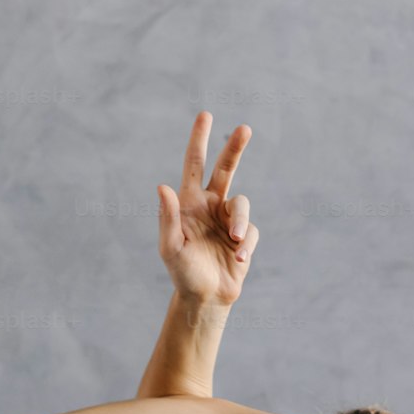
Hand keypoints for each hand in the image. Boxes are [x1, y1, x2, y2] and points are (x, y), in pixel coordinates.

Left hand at [157, 111, 259, 306]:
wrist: (205, 298)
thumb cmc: (183, 272)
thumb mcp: (170, 247)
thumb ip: (168, 217)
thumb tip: (162, 186)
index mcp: (190, 202)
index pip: (194, 165)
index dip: (199, 140)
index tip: (205, 115)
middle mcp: (211, 205)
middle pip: (226, 168)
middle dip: (235, 148)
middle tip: (245, 128)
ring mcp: (229, 219)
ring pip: (242, 204)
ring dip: (240, 221)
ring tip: (234, 241)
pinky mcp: (245, 236)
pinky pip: (251, 232)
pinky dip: (245, 245)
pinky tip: (238, 260)